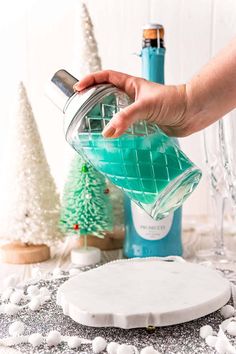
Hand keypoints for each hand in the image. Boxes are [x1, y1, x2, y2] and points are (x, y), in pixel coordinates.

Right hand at [74, 70, 188, 137]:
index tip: (78, 89)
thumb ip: (127, 118)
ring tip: (93, 128)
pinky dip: (118, 133)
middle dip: (93, 101)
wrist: (192, 113)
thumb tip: (108, 132)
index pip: (106, 77)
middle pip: (107, 96)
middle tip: (81, 110)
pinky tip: (113, 140)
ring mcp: (137, 112)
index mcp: (131, 85)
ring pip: (116, 114)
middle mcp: (132, 97)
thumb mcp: (146, 106)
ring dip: (105, 120)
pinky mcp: (143, 125)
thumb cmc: (174, 101)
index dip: (90, 80)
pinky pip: (126, 128)